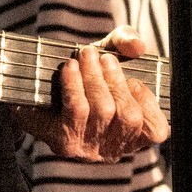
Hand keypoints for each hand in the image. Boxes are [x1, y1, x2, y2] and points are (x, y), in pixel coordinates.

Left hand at [15, 27, 170, 161]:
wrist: (36, 88)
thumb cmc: (84, 75)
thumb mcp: (109, 53)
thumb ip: (126, 42)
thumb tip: (136, 45)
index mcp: (133, 136)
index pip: (155, 131)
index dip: (150, 105)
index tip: (135, 80)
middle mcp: (114, 148)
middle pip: (127, 117)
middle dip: (116, 80)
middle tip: (101, 57)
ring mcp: (89, 149)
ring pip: (104, 112)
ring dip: (95, 78)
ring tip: (86, 56)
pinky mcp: (64, 143)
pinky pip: (75, 112)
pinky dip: (74, 86)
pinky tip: (70, 70)